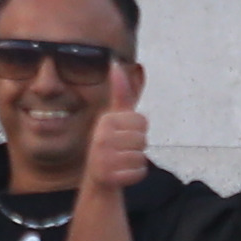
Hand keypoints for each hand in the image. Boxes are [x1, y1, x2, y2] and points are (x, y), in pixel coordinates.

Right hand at [83, 61, 149, 190]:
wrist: (97, 177)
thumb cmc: (112, 143)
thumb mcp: (115, 117)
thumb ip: (120, 92)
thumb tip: (116, 63)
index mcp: (105, 121)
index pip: (142, 121)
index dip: (139, 130)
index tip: (124, 134)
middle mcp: (101, 138)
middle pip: (143, 139)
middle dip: (138, 147)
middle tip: (122, 150)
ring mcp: (103, 159)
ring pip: (142, 156)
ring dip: (136, 162)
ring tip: (121, 162)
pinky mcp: (109, 177)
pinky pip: (139, 172)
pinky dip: (134, 175)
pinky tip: (122, 174)